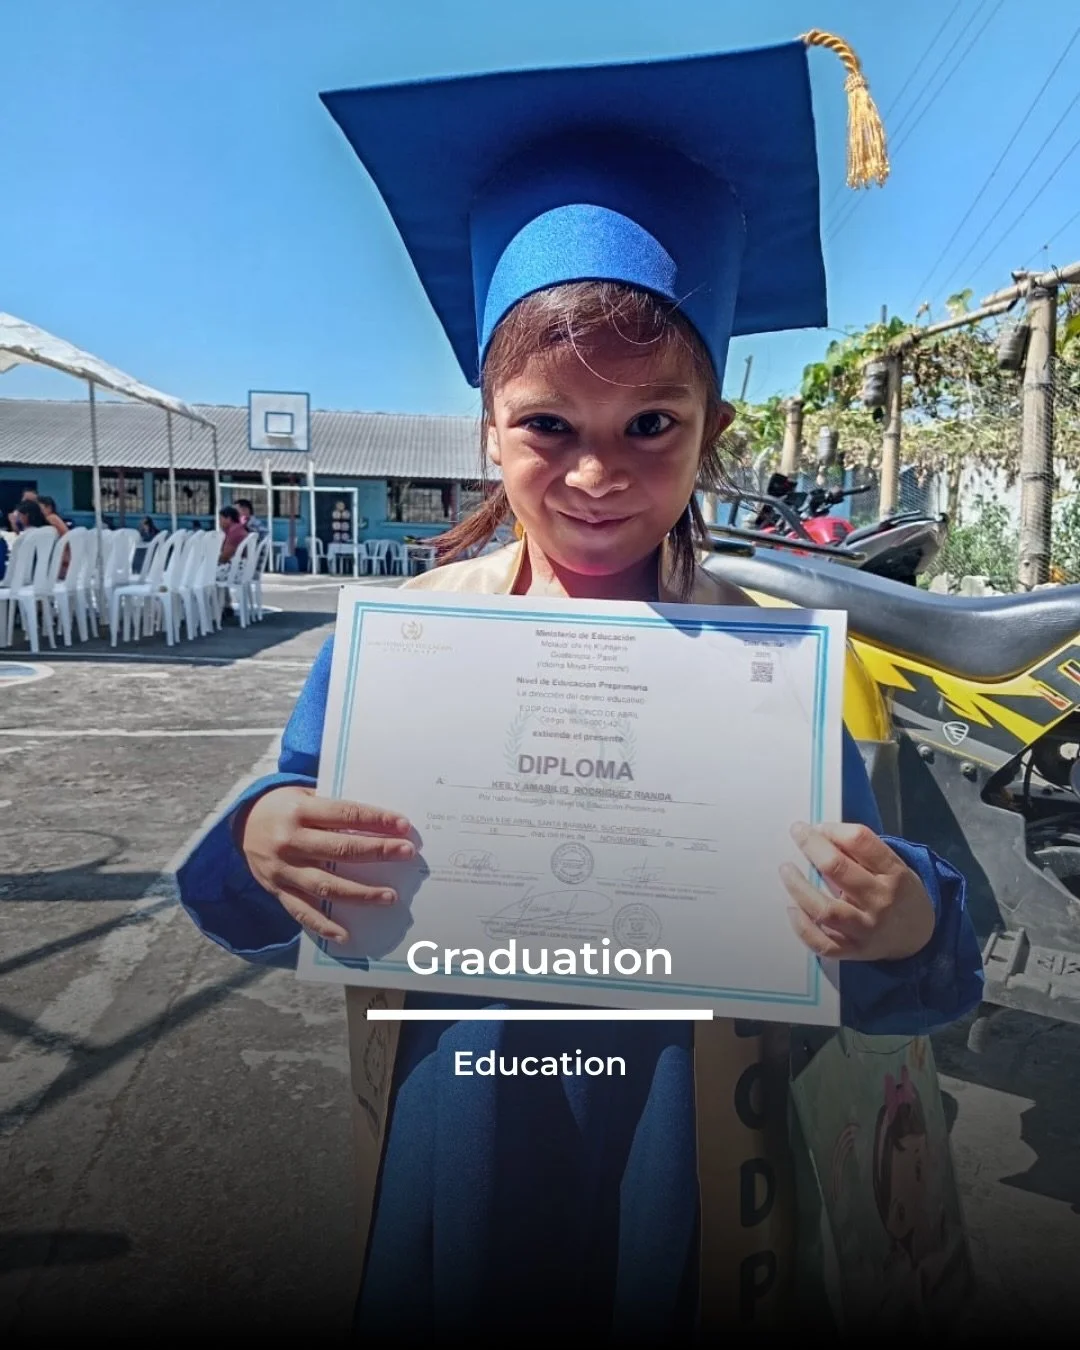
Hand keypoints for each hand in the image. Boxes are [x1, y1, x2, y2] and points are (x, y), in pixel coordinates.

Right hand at [237, 786, 413, 943]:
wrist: (241, 824)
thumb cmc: (284, 807)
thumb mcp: (304, 795)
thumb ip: (333, 808)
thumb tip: (379, 823)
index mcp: (299, 811)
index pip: (344, 814)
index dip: (375, 819)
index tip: (402, 825)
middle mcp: (290, 841)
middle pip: (339, 849)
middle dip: (376, 851)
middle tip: (406, 853)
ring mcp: (283, 870)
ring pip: (325, 885)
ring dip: (360, 893)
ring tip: (389, 896)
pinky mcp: (278, 891)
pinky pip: (302, 912)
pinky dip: (324, 926)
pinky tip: (346, 935)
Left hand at [781, 821, 934, 961]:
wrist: (917, 936)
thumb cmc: (897, 892)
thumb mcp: (892, 866)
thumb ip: (861, 852)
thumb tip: (819, 834)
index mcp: (894, 873)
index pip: (860, 841)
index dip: (834, 829)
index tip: (818, 826)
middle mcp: (880, 901)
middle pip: (838, 869)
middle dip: (812, 846)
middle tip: (797, 832)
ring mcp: (866, 929)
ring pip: (826, 910)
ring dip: (799, 888)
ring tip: (786, 870)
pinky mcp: (854, 951)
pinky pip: (822, 944)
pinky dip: (802, 927)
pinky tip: (792, 908)